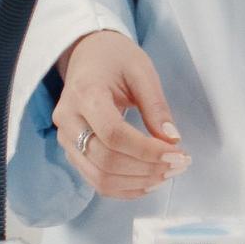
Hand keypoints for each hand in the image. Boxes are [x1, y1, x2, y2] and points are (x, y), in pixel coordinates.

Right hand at [53, 31, 188, 199]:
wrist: (86, 55)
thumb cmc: (115, 58)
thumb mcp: (142, 71)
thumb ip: (156, 106)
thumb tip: (171, 141)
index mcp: (85, 93)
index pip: (114, 134)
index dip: (147, 150)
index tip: (178, 153)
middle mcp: (69, 119)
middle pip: (105, 160)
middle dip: (146, 169)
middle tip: (178, 165)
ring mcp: (66, 138)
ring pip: (99, 177)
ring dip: (137, 182)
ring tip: (167, 174)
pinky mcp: (71, 151)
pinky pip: (95, 180)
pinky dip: (124, 188)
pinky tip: (148, 181)